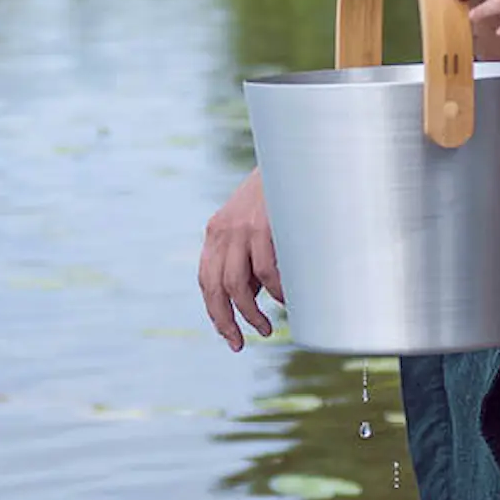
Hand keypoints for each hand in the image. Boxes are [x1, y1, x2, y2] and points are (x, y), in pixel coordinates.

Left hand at [198, 169, 282, 349]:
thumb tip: (257, 296)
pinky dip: (274, 292)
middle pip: (213, 287)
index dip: (214, 311)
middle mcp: (222, 231)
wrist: (293, 156)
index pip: (206, 279)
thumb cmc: (281, 196)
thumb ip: (249, 256)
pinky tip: (285, 302)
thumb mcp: (255, 225)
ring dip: (249, 314)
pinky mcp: (261, 226)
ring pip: (235, 284)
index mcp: (216, 232)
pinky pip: (263, 271)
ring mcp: (240, 228)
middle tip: (239, 343)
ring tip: (265, 329)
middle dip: (224, 321)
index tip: (229, 335)